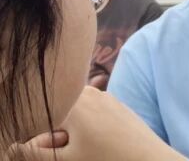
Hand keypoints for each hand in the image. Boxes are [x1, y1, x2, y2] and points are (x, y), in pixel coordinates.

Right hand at [10, 87, 184, 160]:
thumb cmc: (108, 160)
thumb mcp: (64, 159)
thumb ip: (33, 153)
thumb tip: (13, 147)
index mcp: (73, 101)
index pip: (41, 114)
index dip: (40, 137)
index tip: (52, 151)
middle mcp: (90, 92)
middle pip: (59, 116)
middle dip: (55, 138)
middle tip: (71, 153)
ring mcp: (106, 98)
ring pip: (76, 119)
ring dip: (72, 138)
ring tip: (86, 153)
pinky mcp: (118, 107)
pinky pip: (94, 119)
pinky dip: (89, 134)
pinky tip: (99, 148)